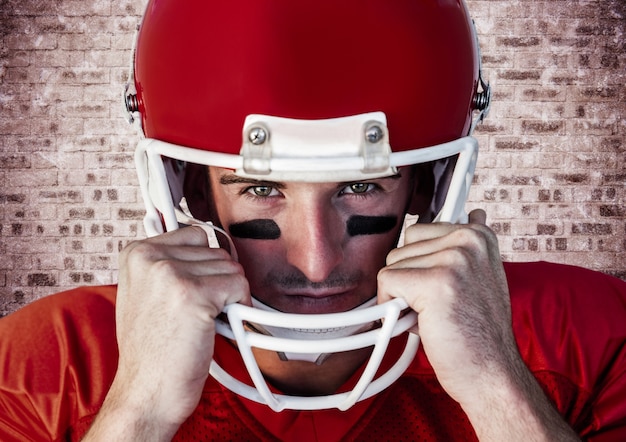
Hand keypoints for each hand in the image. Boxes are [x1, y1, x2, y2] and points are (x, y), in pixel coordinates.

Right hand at [87, 227, 249, 439]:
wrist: (146, 392)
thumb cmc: (152, 350)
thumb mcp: (146, 293)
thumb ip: (170, 263)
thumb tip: (208, 241)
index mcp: (136, 252)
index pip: (195, 235)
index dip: (204, 265)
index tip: (198, 289)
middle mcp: (150, 256)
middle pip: (216, 250)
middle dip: (218, 282)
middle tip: (198, 313)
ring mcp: (171, 273)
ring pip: (231, 266)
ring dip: (228, 296)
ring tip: (203, 321)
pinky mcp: (194, 293)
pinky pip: (239, 285)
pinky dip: (239, 307)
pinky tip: (217, 326)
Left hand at [377, 210, 577, 439]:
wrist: (491, 373)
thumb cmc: (478, 331)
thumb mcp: (481, 276)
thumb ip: (466, 247)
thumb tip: (473, 212)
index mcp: (478, 234)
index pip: (417, 232)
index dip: (417, 266)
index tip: (437, 287)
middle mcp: (468, 239)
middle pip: (401, 248)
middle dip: (408, 281)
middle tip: (436, 307)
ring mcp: (453, 259)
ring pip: (391, 265)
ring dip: (402, 296)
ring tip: (433, 316)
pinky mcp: (436, 282)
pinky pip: (386, 282)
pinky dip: (390, 308)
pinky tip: (420, 323)